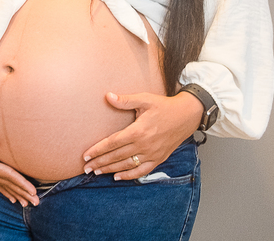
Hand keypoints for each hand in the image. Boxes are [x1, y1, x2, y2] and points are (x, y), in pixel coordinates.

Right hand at [0, 121, 39, 206]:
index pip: (7, 175)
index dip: (21, 183)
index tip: (33, 191)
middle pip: (7, 184)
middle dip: (22, 193)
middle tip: (36, 202)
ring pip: (3, 185)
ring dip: (16, 194)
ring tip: (27, 204)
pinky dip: (5, 191)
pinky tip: (11, 198)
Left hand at [81, 91, 203, 179]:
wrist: (187, 116)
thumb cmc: (164, 106)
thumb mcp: (145, 99)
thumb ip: (125, 100)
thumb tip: (108, 96)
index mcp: (138, 131)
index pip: (113, 143)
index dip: (98, 150)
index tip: (86, 155)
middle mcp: (144, 145)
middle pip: (117, 156)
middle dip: (100, 162)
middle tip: (86, 168)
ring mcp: (152, 154)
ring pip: (127, 165)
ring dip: (110, 170)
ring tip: (97, 172)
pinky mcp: (159, 159)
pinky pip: (142, 171)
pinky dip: (129, 175)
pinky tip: (118, 177)